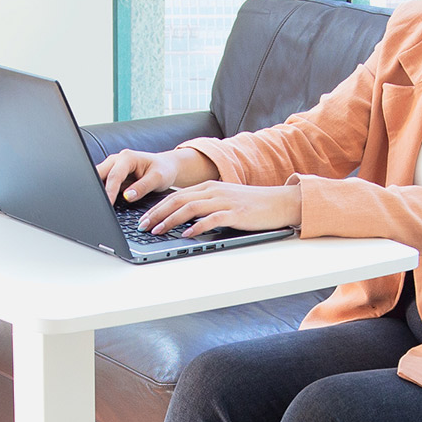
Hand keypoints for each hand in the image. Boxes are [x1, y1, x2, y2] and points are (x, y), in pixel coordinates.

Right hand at [97, 148, 219, 204]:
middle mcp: (116, 160)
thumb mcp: (157, 179)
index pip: (114, 176)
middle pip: (99, 174)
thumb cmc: (163, 170)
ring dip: (98, 191)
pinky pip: (102, 183)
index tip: (107, 204)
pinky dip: (101, 193)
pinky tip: (104, 203)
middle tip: (96, 205)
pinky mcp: (112, 175)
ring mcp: (112, 167)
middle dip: (96, 189)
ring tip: (99, 205)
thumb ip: (143, 187)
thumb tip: (128, 196)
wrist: (166, 166)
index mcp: (127, 158)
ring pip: (98, 178)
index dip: (109, 191)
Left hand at [138, 181, 301, 237]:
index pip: (176, 196)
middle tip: (142, 226)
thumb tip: (183, 221)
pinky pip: (211, 219)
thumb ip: (205, 206)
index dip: (156, 208)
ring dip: (171, 220)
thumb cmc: (252, 205)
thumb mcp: (224, 200)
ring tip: (158, 231)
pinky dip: (197, 227)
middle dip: (157, 214)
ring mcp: (224, 201)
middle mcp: (213, 191)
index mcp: (208, 187)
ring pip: (190, 208)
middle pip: (178, 200)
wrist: (279, 202)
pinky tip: (187, 234)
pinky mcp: (235, 213)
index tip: (143, 219)